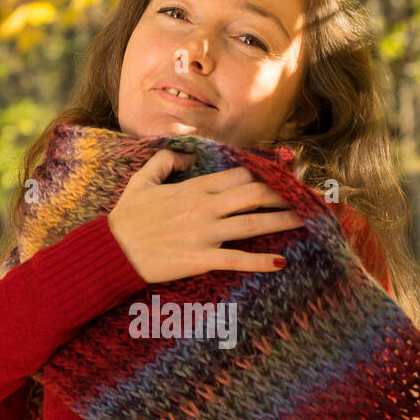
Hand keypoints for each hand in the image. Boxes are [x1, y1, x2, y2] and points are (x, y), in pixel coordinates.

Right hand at [106, 148, 306, 283]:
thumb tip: (186, 156)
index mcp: (194, 187)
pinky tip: (281, 262)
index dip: (266, 175)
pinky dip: (260, 261)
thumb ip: (165, 161)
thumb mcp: (142, 180)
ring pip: (253, 223)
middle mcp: (205, 207)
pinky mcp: (201, 259)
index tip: (285, 177)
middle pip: (255, 195)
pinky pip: (236, 259)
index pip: (240, 175)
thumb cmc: (126, 217)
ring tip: (308, 221)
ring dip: (283, 221)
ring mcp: (205, 233)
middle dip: (284, 195)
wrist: (111, 251)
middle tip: (307, 198)